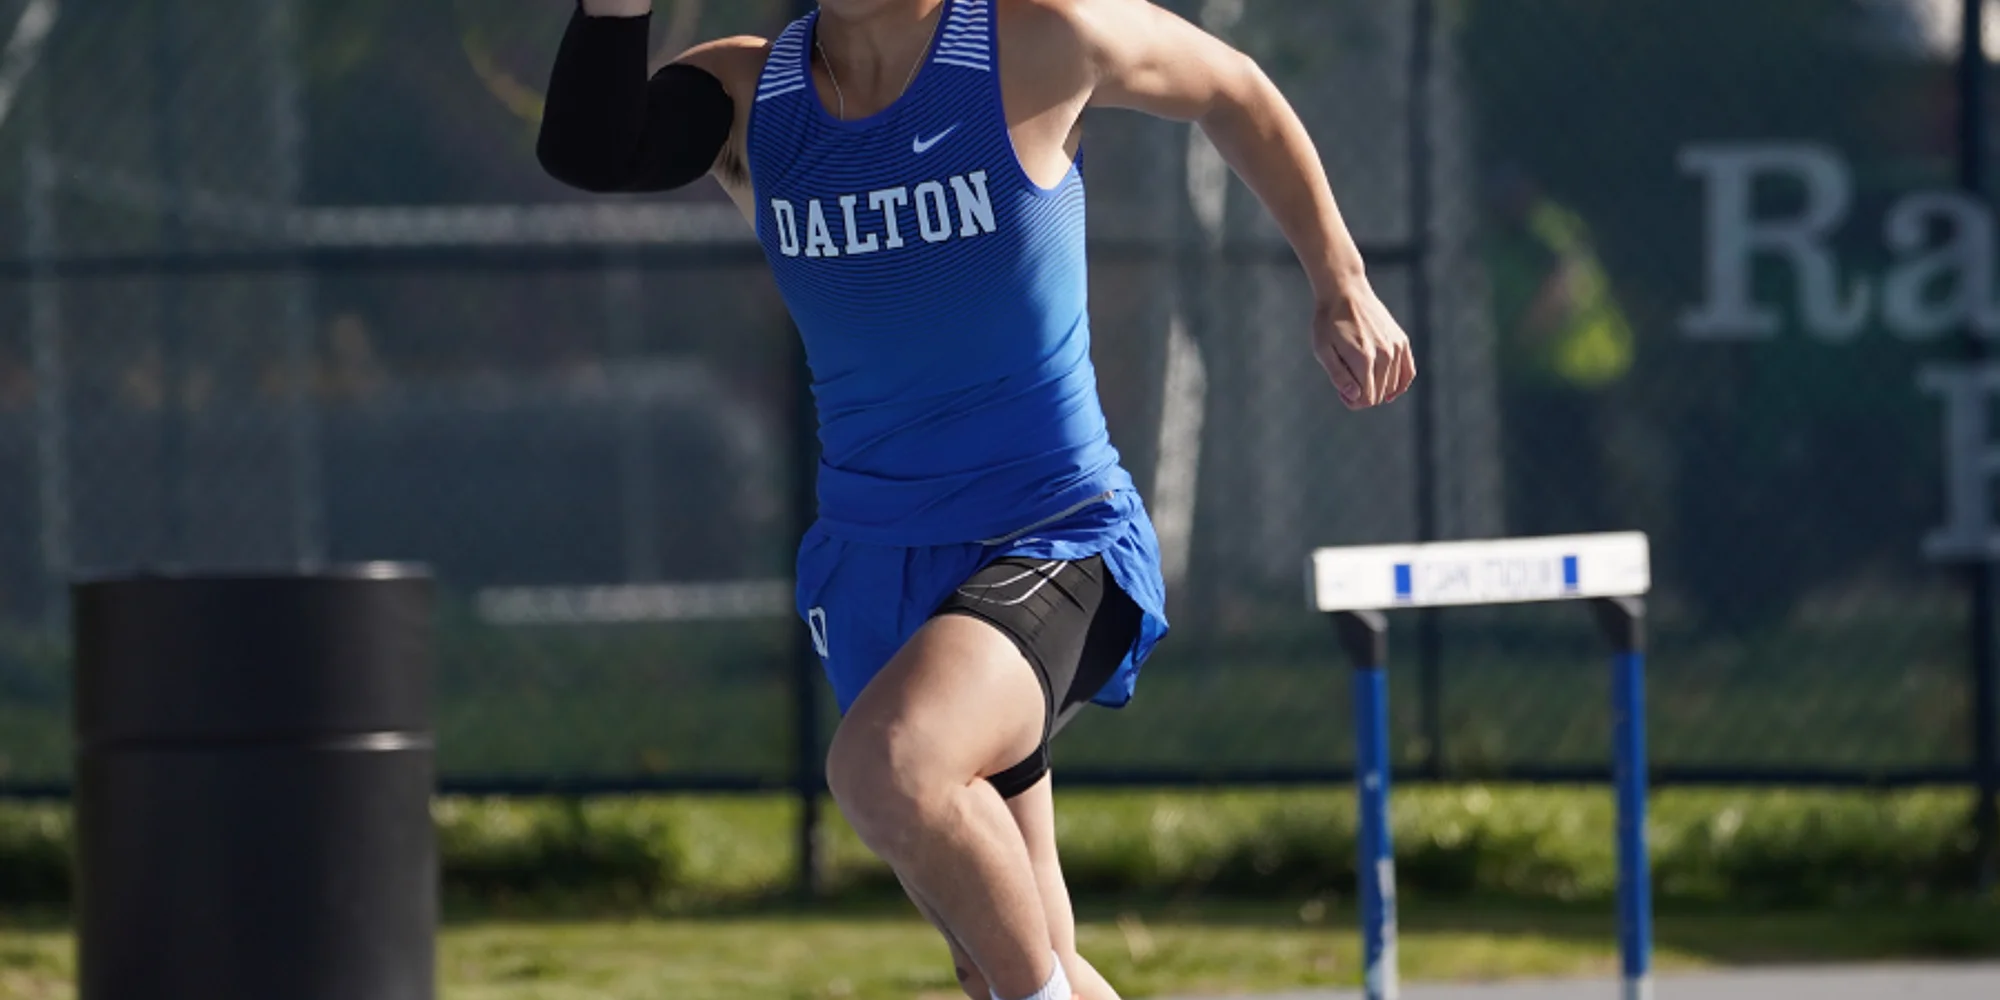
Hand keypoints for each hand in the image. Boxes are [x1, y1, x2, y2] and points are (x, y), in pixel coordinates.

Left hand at [1311, 285, 1414, 409]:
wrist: (1345, 291)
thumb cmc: (1328, 321)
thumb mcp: (1322, 349)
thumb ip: (1338, 375)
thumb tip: (1355, 397)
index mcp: (1363, 359)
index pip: (1367, 399)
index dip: (1354, 402)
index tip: (1341, 392)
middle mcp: (1384, 354)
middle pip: (1379, 394)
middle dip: (1363, 396)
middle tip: (1347, 381)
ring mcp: (1396, 347)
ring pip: (1393, 386)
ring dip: (1377, 388)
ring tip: (1360, 376)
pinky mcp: (1401, 341)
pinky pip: (1408, 372)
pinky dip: (1400, 384)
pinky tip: (1391, 391)